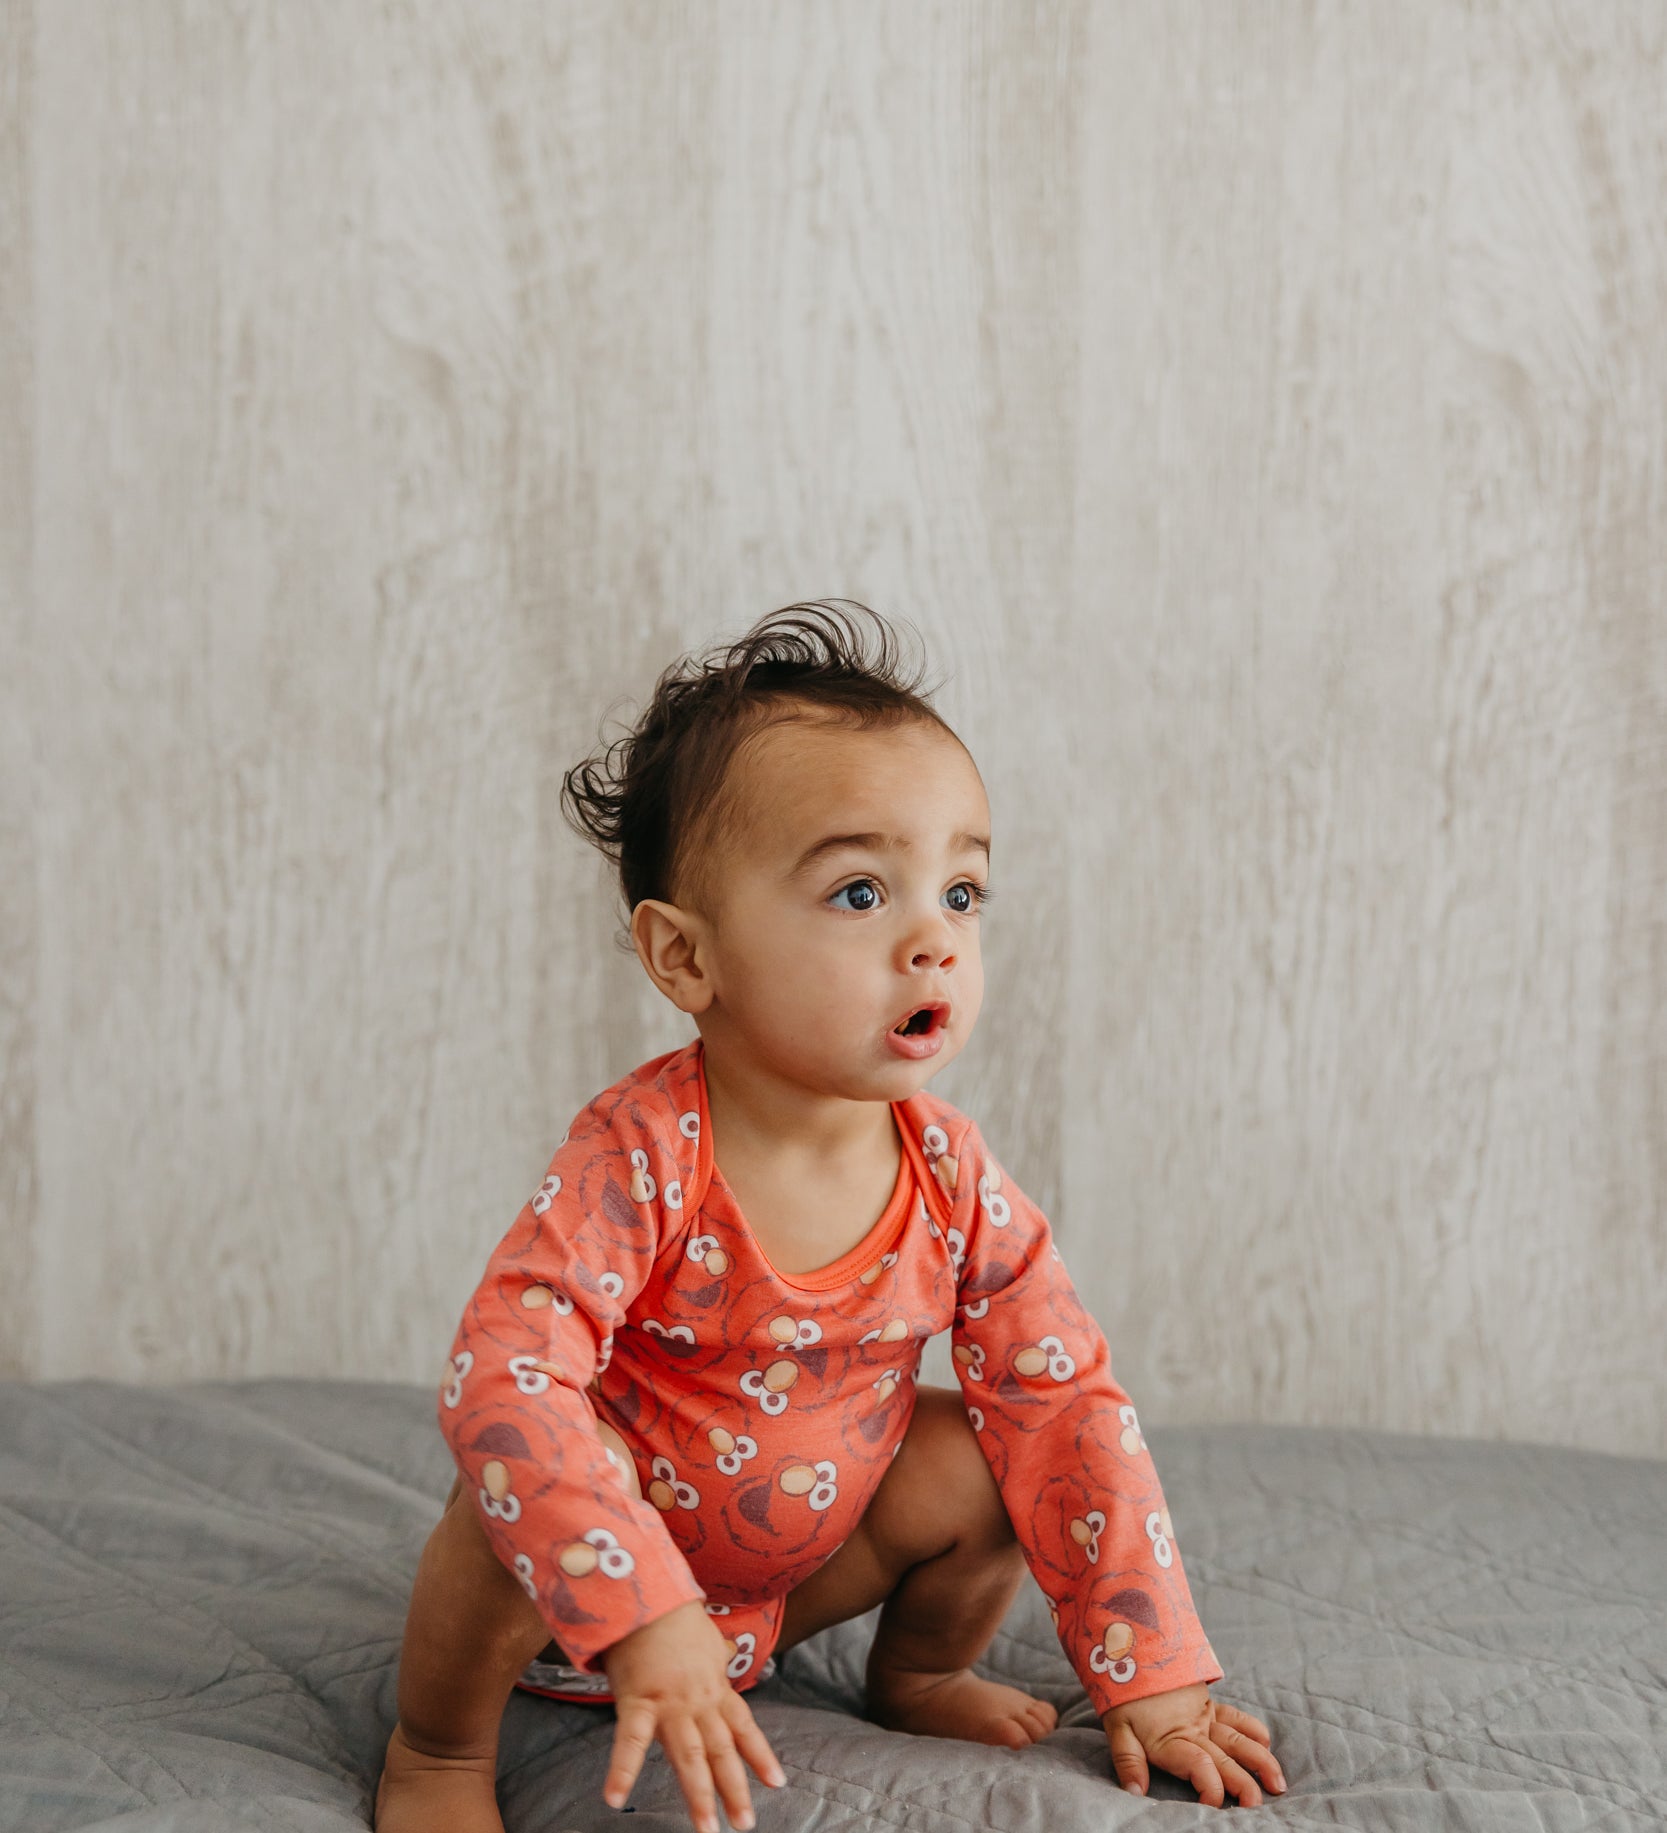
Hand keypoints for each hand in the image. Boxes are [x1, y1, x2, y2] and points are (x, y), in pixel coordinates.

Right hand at [600, 1599, 786, 1831]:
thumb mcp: (705, 1638)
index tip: (777, 1784)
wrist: (649, 1595)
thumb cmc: (673, 1618)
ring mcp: (669, 1704)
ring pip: (688, 1756)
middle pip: (721, 1750)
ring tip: (707, 1829)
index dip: (760, 1755)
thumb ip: (717, 1655)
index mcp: (714, 1688)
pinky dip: (622, 1770)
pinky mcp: (637, 1702)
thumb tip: (730, 1653)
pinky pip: (630, 1741)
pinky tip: (614, 1799)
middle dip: (734, 1789)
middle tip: (745, 1824)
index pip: (743, 1727)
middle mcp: (698, 1701)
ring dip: (699, 1795)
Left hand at [1101, 1682, 1284, 1806]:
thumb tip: (1136, 1792)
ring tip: (1278, 1783)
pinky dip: (1253, 1730)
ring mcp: (1205, 1716)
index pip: (1199, 1766)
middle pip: (1225, 1760)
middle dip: (1244, 1784)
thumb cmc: (1122, 1693)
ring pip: (1238, 1740)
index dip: (1209, 1787)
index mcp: (1172, 1739)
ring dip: (1260, 1761)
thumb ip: (1128, 1761)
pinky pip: (1236, 1718)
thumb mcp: (1117, 1727)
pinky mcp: (1208, 1704)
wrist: (1133, 1650)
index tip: (1214, 1806)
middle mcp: (1194, 1729)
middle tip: (1259, 1805)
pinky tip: (1266, 1742)